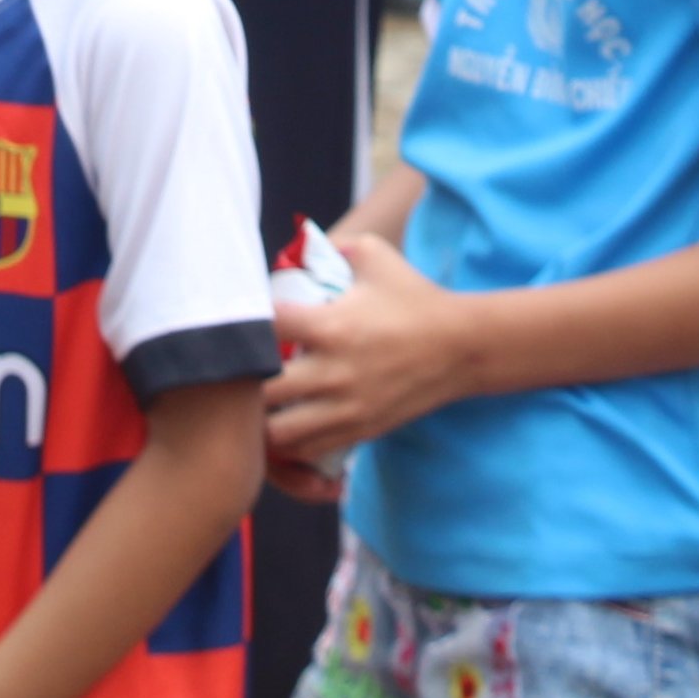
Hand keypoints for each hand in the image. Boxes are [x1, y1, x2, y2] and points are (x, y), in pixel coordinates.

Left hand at [262, 232, 478, 469]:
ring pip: (277, 434)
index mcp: (331, 326)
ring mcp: (345, 408)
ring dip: (258, 421)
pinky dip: (289, 443)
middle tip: (236, 372)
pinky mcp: (358, 430)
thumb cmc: (414, 298)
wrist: (462, 347)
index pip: (263, 328)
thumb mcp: (375, 256)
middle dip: (240, 383)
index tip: (239, 320)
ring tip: (254, 405)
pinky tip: (285, 422)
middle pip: (258, 392)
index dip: (242, 324)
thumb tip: (299, 247)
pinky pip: (306, 451)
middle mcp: (333, 372)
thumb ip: (333, 247)